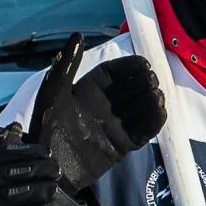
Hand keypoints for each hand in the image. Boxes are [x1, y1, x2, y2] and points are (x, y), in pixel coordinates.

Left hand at [28, 37, 166, 192]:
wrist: (48, 170)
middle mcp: (102, 107)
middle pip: (129, 89)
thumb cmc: (45, 130)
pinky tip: (160, 111)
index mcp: (86, 91)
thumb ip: (66, 65)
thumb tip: (77, 36)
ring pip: (139, 109)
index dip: (128, 67)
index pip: (113, 73)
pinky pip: (142, 131)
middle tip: (152, 80)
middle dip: (143, 83)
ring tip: (158, 95)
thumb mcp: (53, 93)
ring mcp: (113, 126)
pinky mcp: (120, 145)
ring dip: (151, 101)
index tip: (143, 63)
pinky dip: (153, 121)